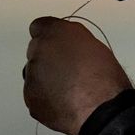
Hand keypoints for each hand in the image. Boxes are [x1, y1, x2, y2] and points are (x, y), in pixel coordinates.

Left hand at [23, 16, 131, 134]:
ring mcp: (32, 75)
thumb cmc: (104, 78)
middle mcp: (39, 50)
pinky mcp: (30, 98)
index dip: (50, 38)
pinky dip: (46, 99)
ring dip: (45, 80)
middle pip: (35, 51)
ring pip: (34, 75)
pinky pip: (35, 96)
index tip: (58, 47)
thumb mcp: (95, 46)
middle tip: (67, 73)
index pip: (40, 26)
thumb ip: (73, 41)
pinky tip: (64, 103)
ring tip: (68, 91)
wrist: (101, 108)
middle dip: (48, 60)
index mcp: (57, 32)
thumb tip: (68, 48)